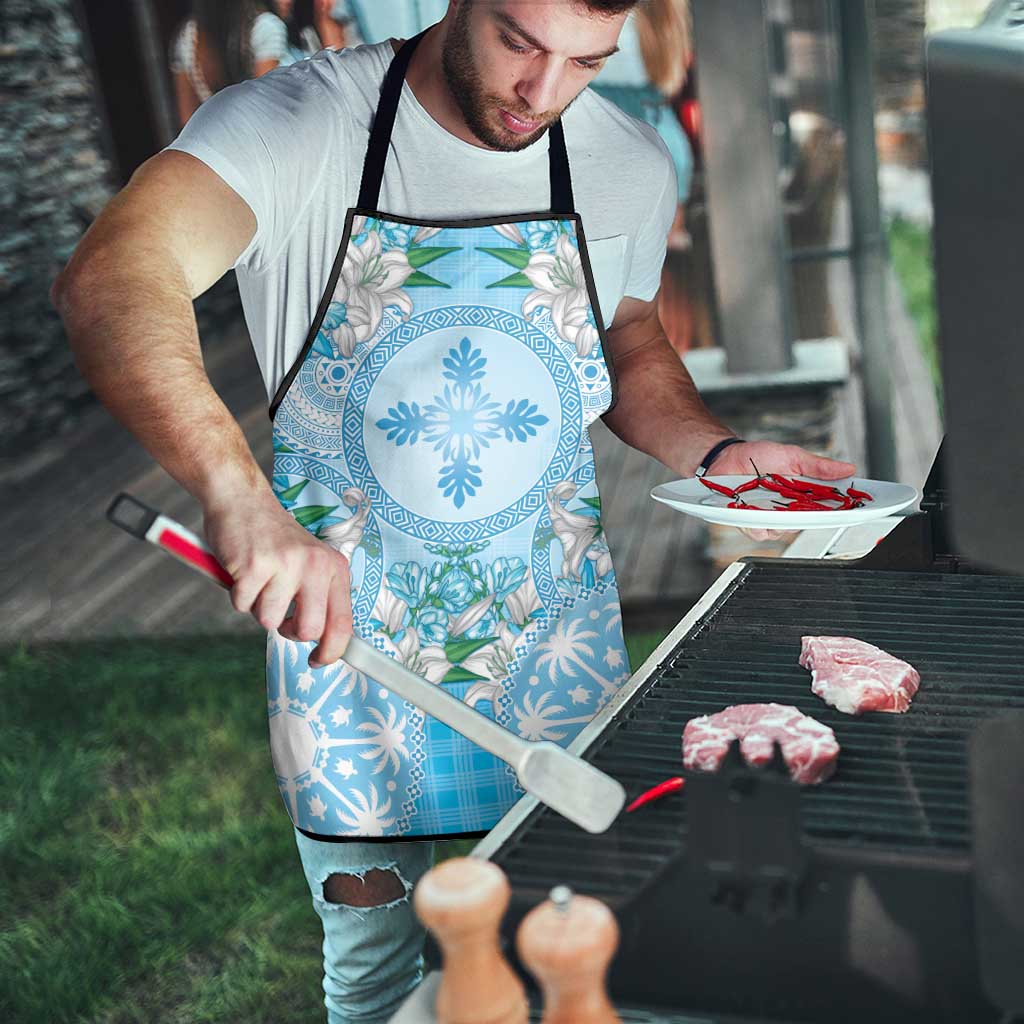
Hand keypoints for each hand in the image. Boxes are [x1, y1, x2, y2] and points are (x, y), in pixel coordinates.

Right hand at [203, 490, 353, 666]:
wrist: (243, 500)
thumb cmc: (275, 540)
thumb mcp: (311, 562)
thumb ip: (319, 596)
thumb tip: (325, 643)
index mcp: (334, 568)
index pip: (343, 623)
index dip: (332, 651)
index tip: (318, 661)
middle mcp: (315, 566)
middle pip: (308, 630)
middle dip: (289, 631)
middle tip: (280, 614)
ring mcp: (285, 565)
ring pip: (270, 621)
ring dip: (259, 607)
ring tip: (260, 580)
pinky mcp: (254, 566)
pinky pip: (242, 606)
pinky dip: (238, 595)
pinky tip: (243, 571)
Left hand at [709, 440, 856, 541]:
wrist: (726, 457)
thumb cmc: (758, 457)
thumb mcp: (792, 456)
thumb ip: (818, 466)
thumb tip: (848, 468)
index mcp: (803, 495)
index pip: (828, 507)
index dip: (844, 510)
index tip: (857, 508)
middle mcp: (789, 510)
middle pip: (808, 523)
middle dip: (812, 517)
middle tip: (812, 506)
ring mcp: (770, 518)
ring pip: (784, 531)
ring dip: (781, 519)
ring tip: (774, 503)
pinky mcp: (750, 523)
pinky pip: (759, 532)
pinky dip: (758, 523)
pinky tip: (754, 512)